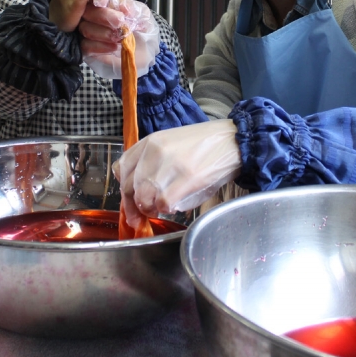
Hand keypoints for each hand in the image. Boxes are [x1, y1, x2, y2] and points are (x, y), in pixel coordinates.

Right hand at [81, 0, 158, 78]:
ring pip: (85, 28)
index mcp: (107, 3)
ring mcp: (90, 31)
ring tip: (120, 38)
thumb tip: (123, 5)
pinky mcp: (89, 48)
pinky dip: (100, 46)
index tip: (104, 1)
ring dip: (103, 33)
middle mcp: (95, 15)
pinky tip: (114, 47)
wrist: (147, 54)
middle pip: (86, 11)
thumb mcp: (144, 17)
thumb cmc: (144, 32)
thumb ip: (135, 9)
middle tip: (120, 22)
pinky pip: (85, 46)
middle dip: (103, 16)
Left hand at [115, 119, 240, 226]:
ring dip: (152, 208)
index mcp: (150, 141)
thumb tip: (136, 189)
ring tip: (163, 207)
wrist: (233, 140)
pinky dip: (168, 209)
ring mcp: (171, 164)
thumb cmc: (204, 145)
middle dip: (135, 207)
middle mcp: (156, 151)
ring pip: (145, 198)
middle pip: (130, 188)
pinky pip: (164, 203)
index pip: (122, 169)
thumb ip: (149, 160)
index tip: (129, 203)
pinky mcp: (188, 178)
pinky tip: (176, 204)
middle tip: (143, 215)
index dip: (123, 191)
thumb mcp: (170, 143)